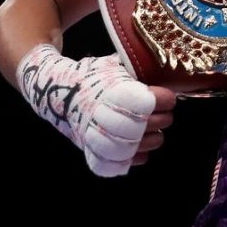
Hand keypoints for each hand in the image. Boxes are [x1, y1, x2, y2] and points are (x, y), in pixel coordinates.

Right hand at [17, 45, 176, 176]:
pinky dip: (139, 156)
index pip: (156, 100)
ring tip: (153, 130)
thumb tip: (160, 66)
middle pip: (156, 123)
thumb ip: (135, 68)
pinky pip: (129, 162)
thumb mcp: (112, 65)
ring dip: (156, 137)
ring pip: (147, 144)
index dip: (166, 99)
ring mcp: (107, 138)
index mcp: (120, 93)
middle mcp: (115, 117)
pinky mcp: (99, 153)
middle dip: (165, 118)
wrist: (57, 93)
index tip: (168, 98)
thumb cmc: (89, 76)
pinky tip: (138, 147)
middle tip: (163, 113)